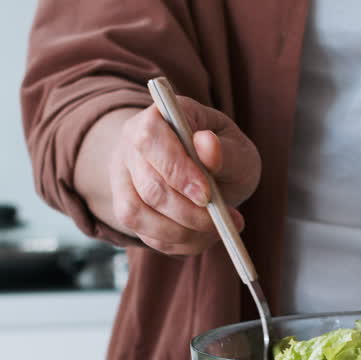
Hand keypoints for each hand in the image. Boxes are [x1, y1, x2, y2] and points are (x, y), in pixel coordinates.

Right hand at [109, 97, 260, 254]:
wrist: (209, 172)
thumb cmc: (224, 155)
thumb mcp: (236, 148)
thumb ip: (225, 150)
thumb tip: (207, 145)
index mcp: (158, 117)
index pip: (150, 138)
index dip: (176, 170)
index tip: (207, 195)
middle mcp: (131, 145)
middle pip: (148, 185)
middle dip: (188, 211)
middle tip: (223, 218)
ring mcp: (124, 179)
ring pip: (138, 215)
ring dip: (182, 231)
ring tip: (216, 229)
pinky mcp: (126, 209)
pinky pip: (144, 235)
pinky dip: (178, 242)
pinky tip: (202, 236)